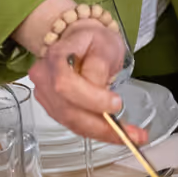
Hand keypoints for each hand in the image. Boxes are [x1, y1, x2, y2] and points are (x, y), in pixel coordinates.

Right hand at [28, 18, 148, 145]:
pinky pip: (74, 125)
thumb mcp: (104, 44)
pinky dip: (96, 132)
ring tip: (131, 136)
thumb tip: (99, 91)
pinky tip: (116, 133)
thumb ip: (99, 66)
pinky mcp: (53, 108)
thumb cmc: (93, 40)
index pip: (65, 84)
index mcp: (55, 56)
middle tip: (133, 134)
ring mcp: (46, 95)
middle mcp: (44, 78)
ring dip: (102, 133)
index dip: (90, 99)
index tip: (116, 103)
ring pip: (71, 122)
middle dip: (102, 126)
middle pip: (68, 110)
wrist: (79, 41)